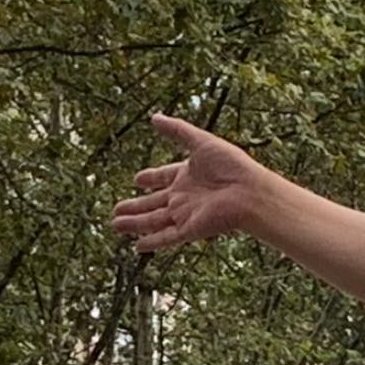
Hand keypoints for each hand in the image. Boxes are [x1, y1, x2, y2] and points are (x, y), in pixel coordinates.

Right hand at [111, 113, 279, 253]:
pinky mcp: (189, 229)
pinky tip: (137, 247)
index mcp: (187, 175)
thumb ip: (177, 130)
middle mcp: (184, 196)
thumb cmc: (231, 165)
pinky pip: (166, 237)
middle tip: (116, 210)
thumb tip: (154, 117)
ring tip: (115, 225)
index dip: (150, 178)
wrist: (249, 192)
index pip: (163, 177)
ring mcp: (185, 214)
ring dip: (134, 223)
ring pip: (154, 221)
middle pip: (154, 203)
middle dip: (135, 206)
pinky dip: (152, 242)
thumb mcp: (200, 141)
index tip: (136, 179)